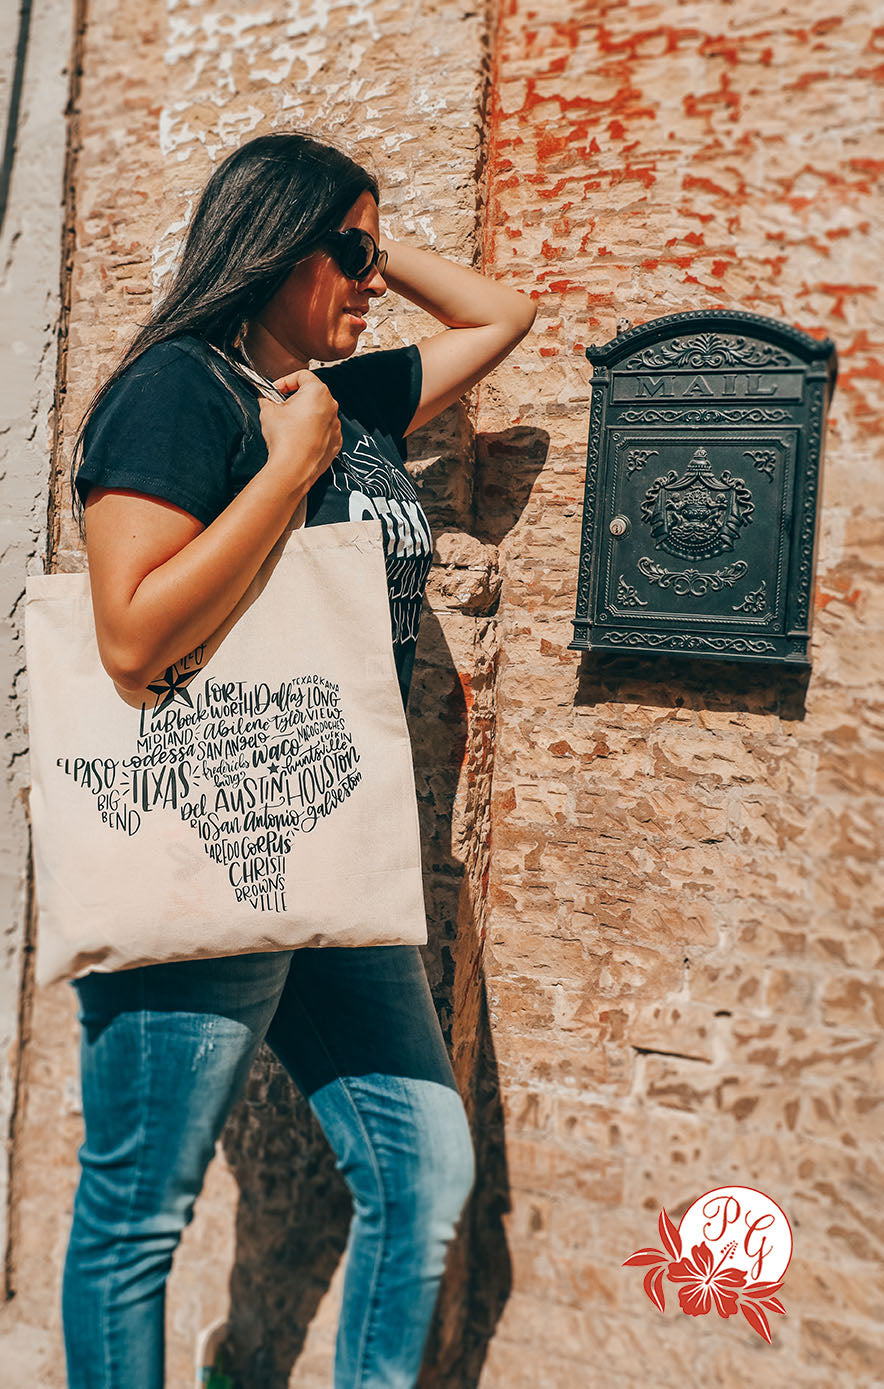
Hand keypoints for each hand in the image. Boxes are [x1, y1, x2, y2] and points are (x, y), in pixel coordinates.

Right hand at [258, 370, 341, 490]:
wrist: (293, 468)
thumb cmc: (284, 438)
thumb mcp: (267, 410)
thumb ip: (268, 398)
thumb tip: (267, 398)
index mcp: (317, 392)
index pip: (302, 375)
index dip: (285, 381)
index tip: (275, 390)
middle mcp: (331, 406)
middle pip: (312, 393)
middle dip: (295, 398)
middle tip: (280, 407)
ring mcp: (336, 425)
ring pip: (319, 412)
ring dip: (305, 414)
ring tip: (289, 426)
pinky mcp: (336, 441)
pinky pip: (324, 430)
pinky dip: (313, 431)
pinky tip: (300, 438)